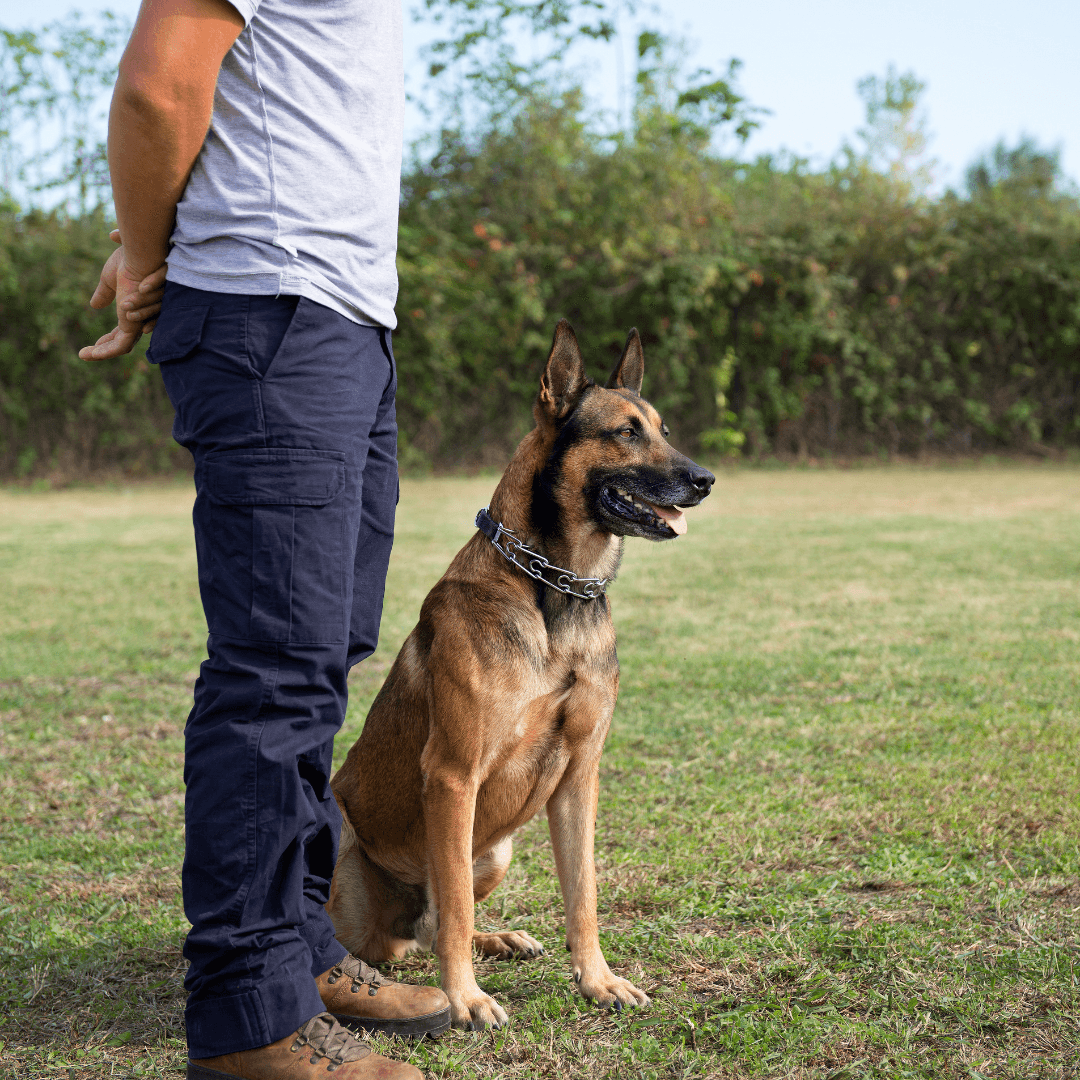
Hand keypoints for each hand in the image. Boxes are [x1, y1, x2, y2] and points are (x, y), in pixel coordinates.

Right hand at [79, 230, 167, 361]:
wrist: (138, 257)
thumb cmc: (128, 261)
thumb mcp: (110, 279)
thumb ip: (104, 293)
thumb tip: (95, 305)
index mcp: (135, 308)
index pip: (123, 329)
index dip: (109, 337)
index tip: (95, 342)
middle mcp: (140, 318)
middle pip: (123, 340)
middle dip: (105, 347)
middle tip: (86, 354)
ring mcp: (138, 323)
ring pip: (123, 346)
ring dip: (102, 352)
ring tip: (85, 355)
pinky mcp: (133, 325)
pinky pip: (122, 346)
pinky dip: (106, 352)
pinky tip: (92, 354)